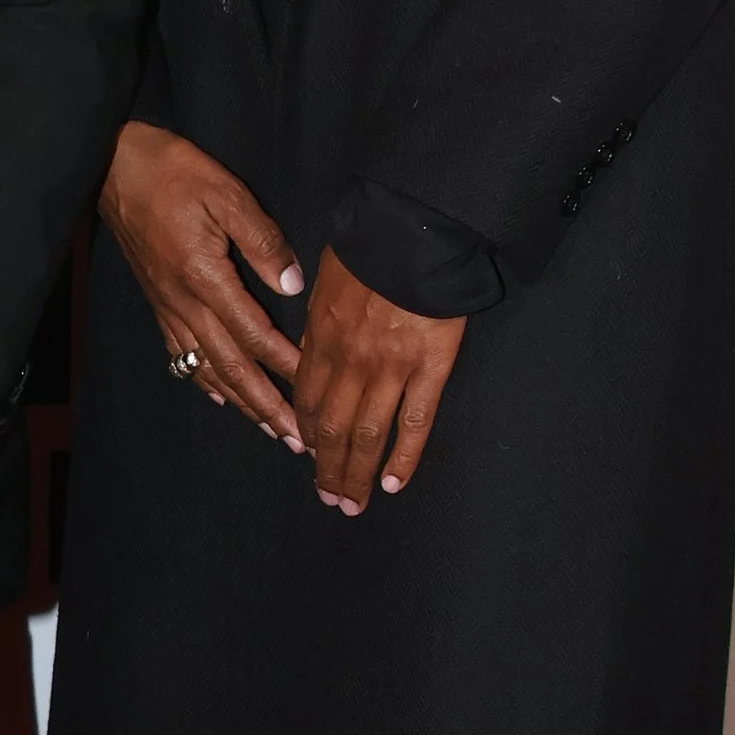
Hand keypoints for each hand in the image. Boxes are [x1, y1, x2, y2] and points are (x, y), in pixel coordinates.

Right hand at [99, 122, 305, 446]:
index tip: (315, 389)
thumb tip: (290, 285)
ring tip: (269, 430)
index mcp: (205, 277)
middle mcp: (184, 303)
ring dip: (242, 402)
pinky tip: (220, 397)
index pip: (254, 334)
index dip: (286, 365)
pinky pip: (183, 354)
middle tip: (297, 439)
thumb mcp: (225, 194)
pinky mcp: (157, 302)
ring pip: (208, 368)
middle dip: (267, 405)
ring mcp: (168, 306)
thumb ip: (261, 240)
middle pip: (231, 367)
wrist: (112, 166)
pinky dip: (205, 381)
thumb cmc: (172, 172)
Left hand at [292, 249, 465, 513]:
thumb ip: (320, 316)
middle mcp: (350, 362)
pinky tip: (394, 484)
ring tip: (353, 505)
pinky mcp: (430, 369)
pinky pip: (413, 424)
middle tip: (328, 498)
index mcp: (323, 337)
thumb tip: (314, 342)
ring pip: (367, 436)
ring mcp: (390, 369)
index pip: (306, 398)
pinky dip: (402, 459)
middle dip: (326, 468)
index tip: (306, 455)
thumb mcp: (328, 276)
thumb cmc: (372, 244)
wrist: (415, 229)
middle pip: (331, 428)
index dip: (304, 432)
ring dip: (356, 475)